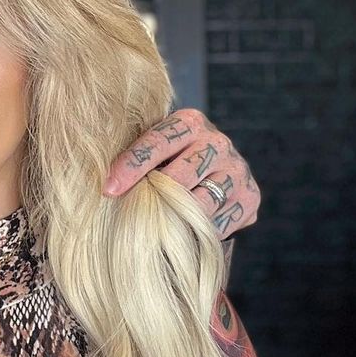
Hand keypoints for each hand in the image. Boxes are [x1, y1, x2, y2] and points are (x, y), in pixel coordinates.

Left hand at [103, 109, 259, 236]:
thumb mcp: (154, 149)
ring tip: (155, 228)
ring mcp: (237, 171)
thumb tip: (105, 182)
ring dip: (175, 219)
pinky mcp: (250, 198)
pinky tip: (182, 233)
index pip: (157, 143)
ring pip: (200, 204)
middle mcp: (218, 143)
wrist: (216, 170)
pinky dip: (197, 233)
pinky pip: (217, 224)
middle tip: (132, 213)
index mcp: (190, 122)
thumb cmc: (169, 160)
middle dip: (153, 197)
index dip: (130, 167)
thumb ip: (135, 156)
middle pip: (181, 176)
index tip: (109, 189)